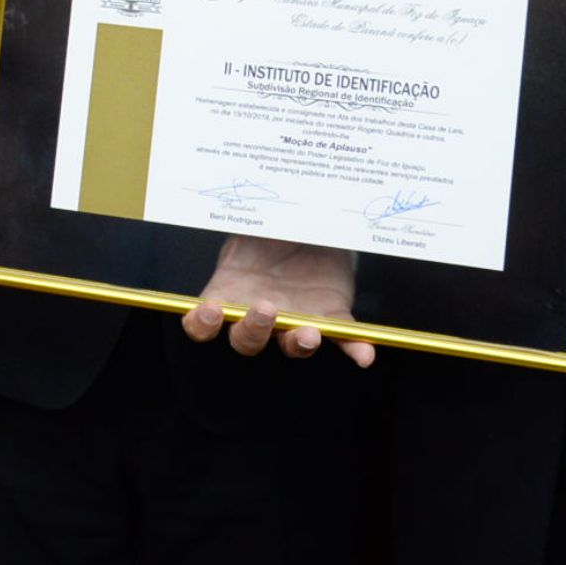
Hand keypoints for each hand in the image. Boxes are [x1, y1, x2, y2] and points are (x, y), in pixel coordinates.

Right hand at [184, 236, 374, 365]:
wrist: (307, 225)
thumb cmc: (265, 226)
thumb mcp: (247, 222)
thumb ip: (236, 225)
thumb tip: (229, 210)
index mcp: (228, 293)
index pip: (202, 324)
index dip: (202, 325)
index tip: (211, 310)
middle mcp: (258, 315)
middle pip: (247, 341)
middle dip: (253, 330)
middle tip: (264, 309)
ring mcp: (296, 318)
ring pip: (291, 344)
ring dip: (297, 343)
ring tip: (309, 333)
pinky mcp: (331, 315)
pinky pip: (342, 336)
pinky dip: (354, 347)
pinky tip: (363, 354)